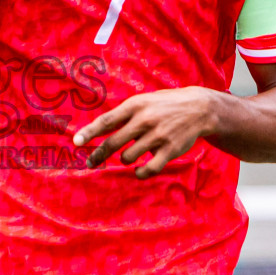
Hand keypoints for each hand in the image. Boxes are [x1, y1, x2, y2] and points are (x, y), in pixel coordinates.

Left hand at [73, 86, 221, 178]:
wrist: (199, 109)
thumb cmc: (164, 105)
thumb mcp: (143, 101)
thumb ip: (123, 115)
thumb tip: (96, 131)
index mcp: (135, 106)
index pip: (107, 121)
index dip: (89, 132)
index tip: (75, 142)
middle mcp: (145, 120)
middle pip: (113, 143)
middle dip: (98, 155)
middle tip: (91, 162)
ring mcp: (158, 136)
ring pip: (128, 157)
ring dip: (125, 159)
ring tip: (131, 154)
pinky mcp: (170, 151)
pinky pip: (148, 169)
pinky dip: (140, 172)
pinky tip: (139, 170)